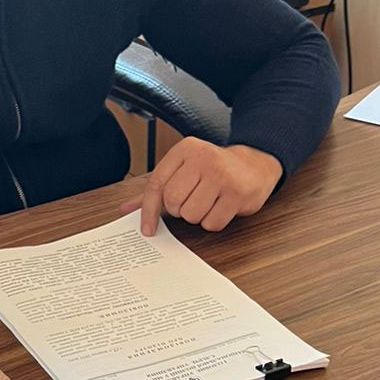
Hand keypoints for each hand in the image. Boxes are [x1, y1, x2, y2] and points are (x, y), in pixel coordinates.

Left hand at [121, 140, 282, 235]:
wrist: (254, 164)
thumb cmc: (212, 170)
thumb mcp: (183, 170)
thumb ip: (155, 189)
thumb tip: (125, 210)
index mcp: (185, 149)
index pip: (157, 184)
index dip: (148, 210)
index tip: (147, 229)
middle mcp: (203, 158)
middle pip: (173, 201)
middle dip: (179, 210)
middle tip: (191, 202)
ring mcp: (222, 175)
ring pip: (192, 215)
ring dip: (197, 216)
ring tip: (207, 202)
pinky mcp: (238, 193)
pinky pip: (212, 223)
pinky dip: (213, 222)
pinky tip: (221, 207)